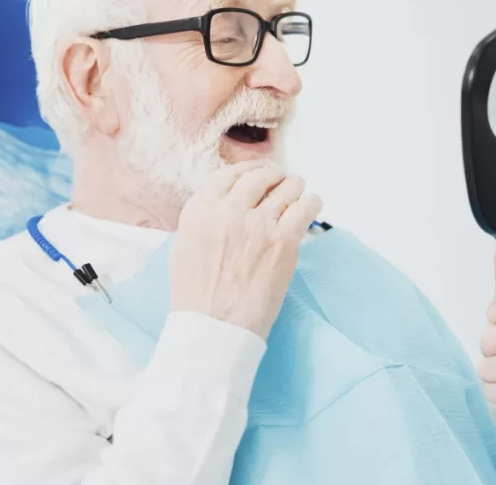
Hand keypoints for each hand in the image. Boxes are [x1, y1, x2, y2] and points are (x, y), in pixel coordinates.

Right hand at [169, 162, 322, 338]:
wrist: (215, 324)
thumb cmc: (197, 294)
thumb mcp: (184, 246)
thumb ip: (203, 219)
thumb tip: (223, 205)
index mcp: (201, 209)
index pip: (230, 175)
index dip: (249, 171)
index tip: (258, 175)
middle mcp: (229, 210)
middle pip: (260, 176)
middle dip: (273, 178)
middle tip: (280, 185)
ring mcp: (259, 224)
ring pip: (287, 187)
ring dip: (294, 188)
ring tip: (297, 194)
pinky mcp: (284, 240)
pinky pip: (306, 207)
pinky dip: (311, 203)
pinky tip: (310, 206)